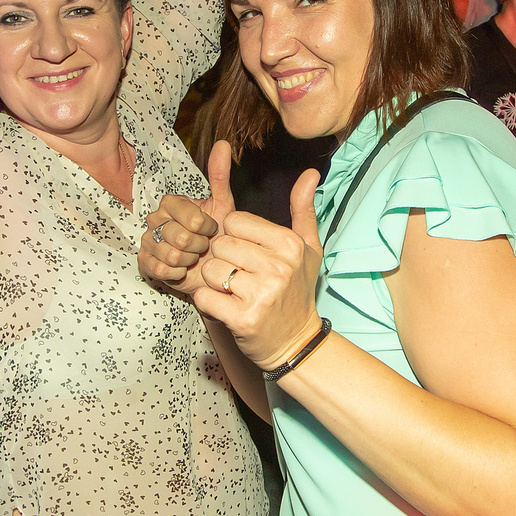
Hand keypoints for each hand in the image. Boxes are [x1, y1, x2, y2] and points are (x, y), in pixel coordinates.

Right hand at [139, 142, 234, 294]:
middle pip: (181, 238)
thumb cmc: (215, 236)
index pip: (193, 218)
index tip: (211, 229)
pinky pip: (163, 270)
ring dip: (189, 260)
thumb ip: (220, 176)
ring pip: (173, 256)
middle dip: (199, 246)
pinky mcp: (144, 263)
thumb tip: (224, 144)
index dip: (207, 228)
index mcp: (171, 202)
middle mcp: (155, 218)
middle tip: (202, 245)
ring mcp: (147, 241)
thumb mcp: (222, 205)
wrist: (208, 267)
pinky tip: (183, 269)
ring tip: (193, 257)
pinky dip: (179, 274)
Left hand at [195, 169, 322, 370]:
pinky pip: (204, 297)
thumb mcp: (308, 249)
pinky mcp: (243, 319)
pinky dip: (209, 304)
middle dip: (222, 260)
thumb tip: (311, 173)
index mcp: (290, 244)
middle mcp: (278, 266)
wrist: (296, 342)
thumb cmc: (297, 291)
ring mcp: (262, 293)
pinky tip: (227, 308)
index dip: (234, 238)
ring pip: (209, 270)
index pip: (234, 222)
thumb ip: (303, 209)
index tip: (248, 256)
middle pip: (219, 245)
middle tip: (241, 278)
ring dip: (214, 283)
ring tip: (235, 293)